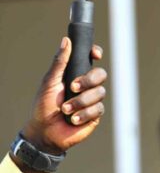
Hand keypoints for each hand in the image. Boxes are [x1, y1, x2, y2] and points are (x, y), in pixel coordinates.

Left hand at [21, 37, 106, 155]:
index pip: (90, 59)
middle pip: (101, 74)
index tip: (95, 54)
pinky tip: (73, 119)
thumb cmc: (44, 106)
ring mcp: (92, 100)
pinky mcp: (96, 114)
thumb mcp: (50, 82)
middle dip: (88, 81)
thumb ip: (60, 62)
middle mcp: (86, 86)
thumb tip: (66, 41)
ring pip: (99, 93)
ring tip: (66, 110)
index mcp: (75, 74)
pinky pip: (98, 109)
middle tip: (72, 88)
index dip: (96, 53)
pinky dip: (84, 114)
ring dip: (80, 102)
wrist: (45, 131)